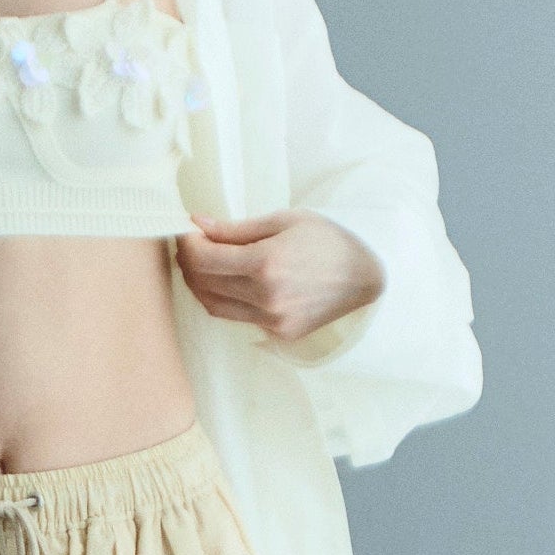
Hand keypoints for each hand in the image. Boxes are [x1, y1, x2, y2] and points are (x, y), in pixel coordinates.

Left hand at [175, 209, 383, 342]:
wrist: (367, 277)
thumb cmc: (329, 240)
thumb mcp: (285, 221)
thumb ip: (236, 228)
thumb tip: (197, 224)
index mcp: (266, 263)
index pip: (203, 258)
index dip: (186, 243)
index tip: (186, 231)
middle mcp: (266, 296)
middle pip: (202, 283)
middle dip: (188, 261)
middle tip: (191, 244)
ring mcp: (271, 320)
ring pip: (212, 305)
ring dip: (199, 284)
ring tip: (204, 263)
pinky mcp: (278, 333)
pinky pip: (234, 316)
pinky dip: (221, 298)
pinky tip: (227, 282)